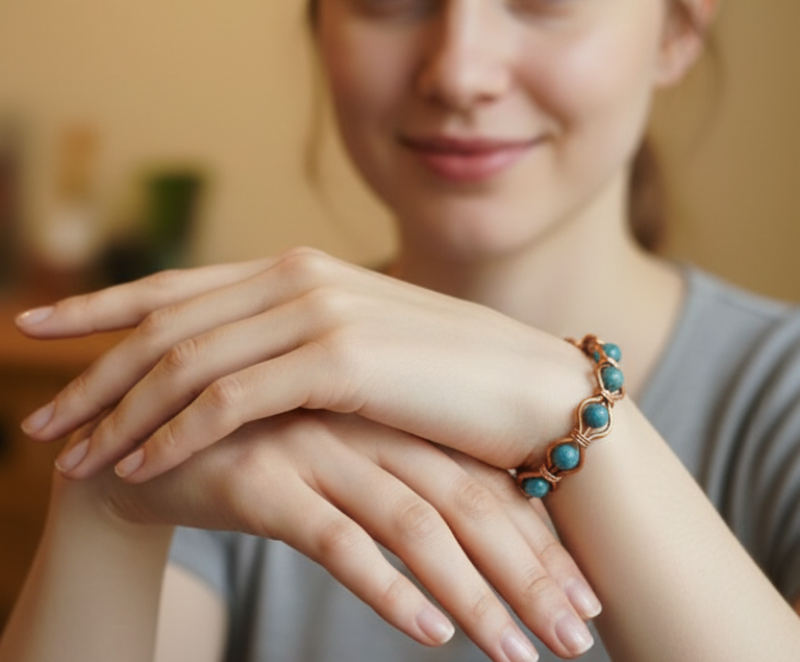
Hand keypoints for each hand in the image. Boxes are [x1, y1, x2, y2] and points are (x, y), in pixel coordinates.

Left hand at [19, 247, 589, 481]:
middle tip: (40, 423)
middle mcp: (298, 277)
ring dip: (121, 414)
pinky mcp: (339, 359)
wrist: (534, 390)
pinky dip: (176, 434)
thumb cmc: (449, 377)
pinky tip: (141, 468)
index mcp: (298, 270)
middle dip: (92, 374)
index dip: (100, 306)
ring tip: (75, 461)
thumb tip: (239, 366)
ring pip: (186, 363)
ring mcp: (317, 312)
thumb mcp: (360, 346)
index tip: (41, 326)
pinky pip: (230, 400)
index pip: (176, 286)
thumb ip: (297, 342)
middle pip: (164, 325)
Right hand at [59, 411, 598, 659]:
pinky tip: (427, 631)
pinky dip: (385, 585)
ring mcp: (312, 445)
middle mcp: (361, 423)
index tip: (585, 599)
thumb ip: (397, 476)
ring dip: (471, 593)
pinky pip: (333, 535)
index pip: (482, 480)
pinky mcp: (259, 476)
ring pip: (410, 521)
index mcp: (389, 414)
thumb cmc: (255, 452)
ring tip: (519, 654)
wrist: (146, 440)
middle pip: (463, 500)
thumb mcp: (335, 453)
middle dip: (527, 573)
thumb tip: (474, 541)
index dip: (539, 539)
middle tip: (576, 638)